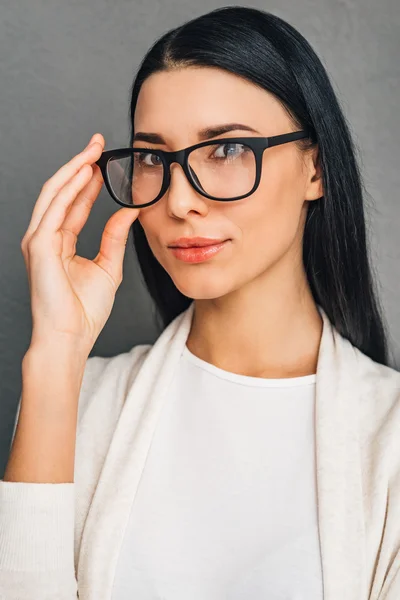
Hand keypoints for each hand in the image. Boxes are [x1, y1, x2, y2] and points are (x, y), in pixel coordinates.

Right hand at [21, 133, 140, 357]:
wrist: (71, 338)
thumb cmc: (85, 311)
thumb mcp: (108, 267)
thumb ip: (115, 237)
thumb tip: (130, 210)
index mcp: (61, 243)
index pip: (74, 203)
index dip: (88, 180)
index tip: (105, 162)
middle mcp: (46, 237)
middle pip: (62, 192)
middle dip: (80, 165)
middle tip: (98, 144)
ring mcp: (39, 241)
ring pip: (55, 194)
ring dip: (74, 169)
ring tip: (93, 150)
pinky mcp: (38, 247)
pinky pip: (54, 210)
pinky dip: (68, 189)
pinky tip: (84, 172)